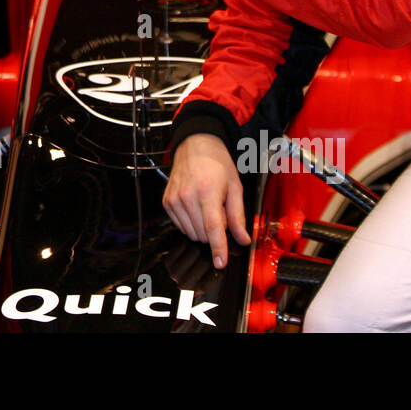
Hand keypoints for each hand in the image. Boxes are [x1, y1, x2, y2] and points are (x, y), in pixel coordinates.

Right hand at [162, 133, 249, 267]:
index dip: (218, 248)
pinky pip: (181, 227)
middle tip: (219, 211)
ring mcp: (174, 200)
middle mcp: (187, 196)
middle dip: (215, 231)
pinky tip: (196, 208)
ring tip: (207, 207)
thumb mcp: (235, 187)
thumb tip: (243, 238)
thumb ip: (238, 215)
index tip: (220, 262)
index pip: (212, 228)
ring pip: (192, 234)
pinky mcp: (167, 203)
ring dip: (203, 228)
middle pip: (203, 234)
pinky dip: (191, 224)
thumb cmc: (216, 164)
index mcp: (207, 191)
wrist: (195, 147)